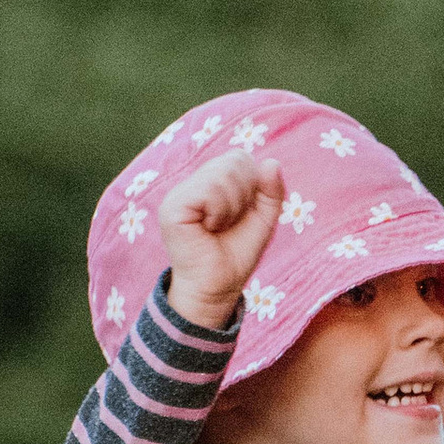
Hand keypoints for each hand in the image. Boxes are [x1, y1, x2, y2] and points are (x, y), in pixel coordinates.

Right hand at [159, 151, 285, 331]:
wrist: (218, 286)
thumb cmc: (236, 254)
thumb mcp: (264, 219)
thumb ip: (271, 191)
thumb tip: (271, 162)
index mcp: (210, 181)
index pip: (239, 157)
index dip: (252, 184)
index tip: (241, 214)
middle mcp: (192, 182)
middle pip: (234, 160)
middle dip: (244, 195)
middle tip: (228, 222)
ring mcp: (179, 193)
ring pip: (222, 174)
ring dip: (231, 207)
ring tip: (218, 226)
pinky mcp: (172, 206)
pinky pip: (208, 190)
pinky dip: (219, 212)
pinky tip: (209, 228)